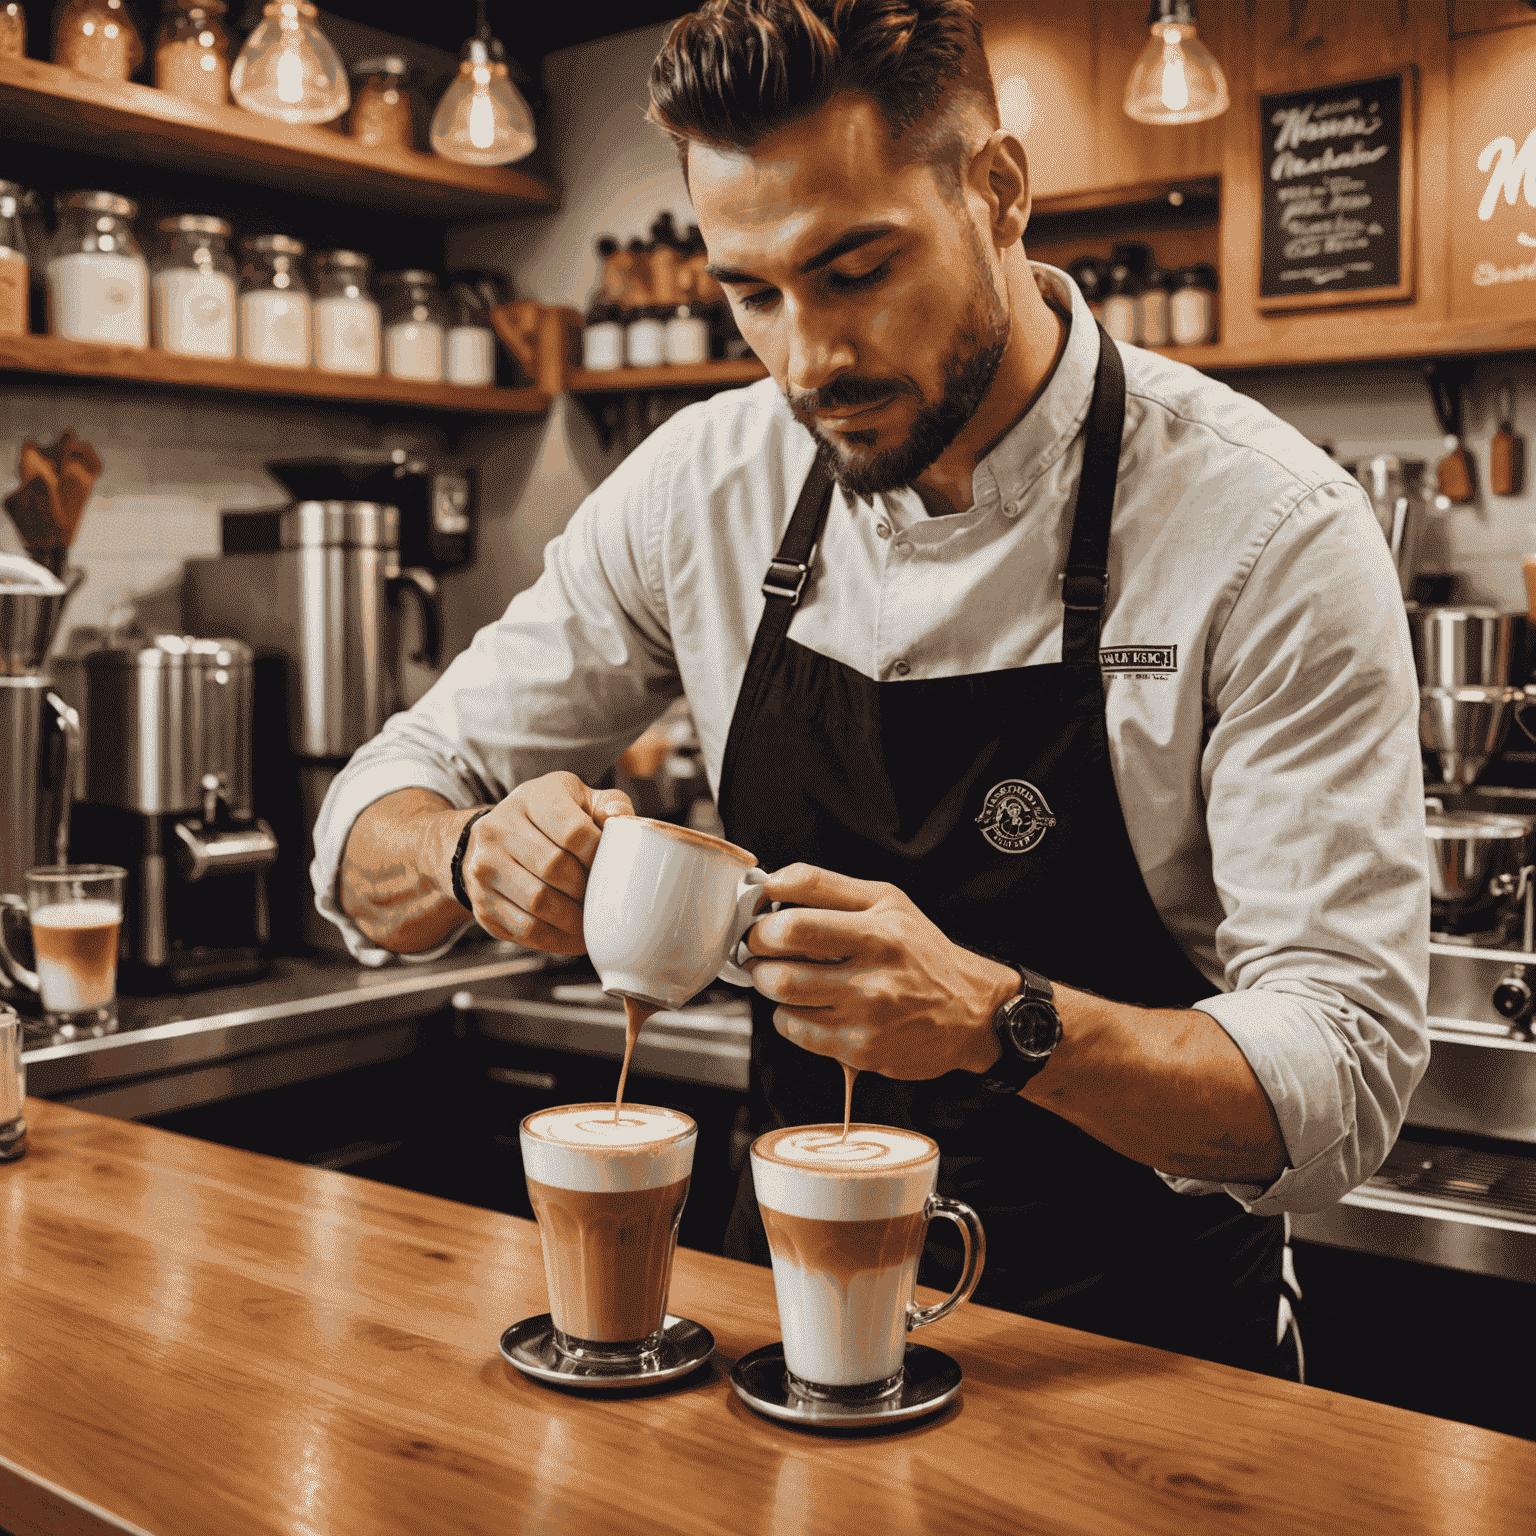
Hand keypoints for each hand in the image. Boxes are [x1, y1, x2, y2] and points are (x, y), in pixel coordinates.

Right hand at [459, 772, 632, 954]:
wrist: (493, 838)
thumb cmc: (549, 819)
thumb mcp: (579, 800)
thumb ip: (609, 805)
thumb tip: (623, 820)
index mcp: (532, 798)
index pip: (573, 831)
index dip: (598, 857)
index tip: (611, 869)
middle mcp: (499, 828)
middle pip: (555, 868)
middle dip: (586, 889)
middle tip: (604, 900)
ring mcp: (484, 865)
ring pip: (538, 902)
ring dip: (573, 920)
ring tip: (593, 923)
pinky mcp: (481, 900)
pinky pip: (524, 928)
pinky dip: (555, 940)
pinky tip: (573, 938)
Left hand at [743, 864, 1017, 1079]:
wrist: (971, 1013)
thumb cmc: (923, 954)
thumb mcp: (889, 902)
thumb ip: (830, 889)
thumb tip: (773, 884)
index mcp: (880, 926)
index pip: (803, 901)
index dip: (766, 907)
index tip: (761, 914)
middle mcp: (876, 967)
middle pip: (783, 944)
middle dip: (758, 943)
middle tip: (761, 947)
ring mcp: (867, 1010)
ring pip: (782, 989)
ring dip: (767, 980)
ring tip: (779, 975)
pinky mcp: (860, 1048)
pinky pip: (796, 1029)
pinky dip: (787, 1016)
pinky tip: (805, 1007)